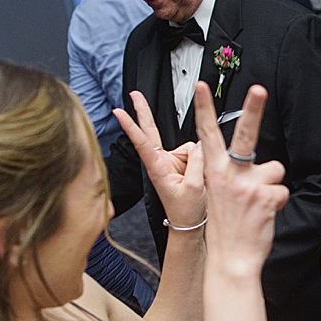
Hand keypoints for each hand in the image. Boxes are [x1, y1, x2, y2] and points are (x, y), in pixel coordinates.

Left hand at [114, 91, 204, 227]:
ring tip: (199, 177)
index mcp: (158, 168)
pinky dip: (200, 160)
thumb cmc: (186, 212)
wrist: (188, 225)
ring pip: (187, 145)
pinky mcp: (181, 165)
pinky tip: (201, 174)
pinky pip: (194, 153)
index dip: (131, 126)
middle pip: (151, 132)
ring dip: (196, 157)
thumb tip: (200, 143)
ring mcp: (171, 163)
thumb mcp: (194, 187)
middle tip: (135, 95)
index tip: (119, 111)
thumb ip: (197, 161)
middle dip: (144, 113)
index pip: (142, 142)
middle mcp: (161, 163)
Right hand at [193, 81, 288, 272]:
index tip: (201, 86)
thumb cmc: (228, 226)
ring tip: (258, 205)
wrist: (231, 259)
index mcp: (215, 171)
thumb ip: (235, 174)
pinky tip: (264, 215)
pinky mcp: (266, 197)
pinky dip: (277, 203)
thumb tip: (261, 164)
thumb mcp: (221, 195)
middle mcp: (230, 174)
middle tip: (258, 89)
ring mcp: (248, 185)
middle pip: (245, 135)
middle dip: (252, 109)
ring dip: (272, 185)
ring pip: (275, 169)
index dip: (203, 109)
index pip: (208, 135)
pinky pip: (282, 191)